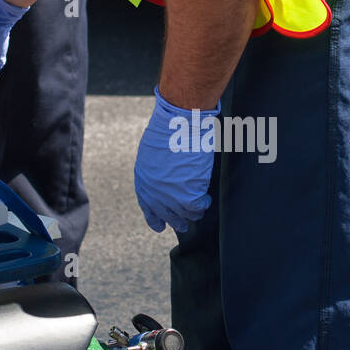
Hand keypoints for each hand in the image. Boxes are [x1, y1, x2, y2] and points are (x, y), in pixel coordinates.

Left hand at [134, 86, 217, 232]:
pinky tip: (207, 199)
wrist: (180, 124)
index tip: (160, 226)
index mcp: (143, 180)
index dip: (155, 218)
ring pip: (185, 214)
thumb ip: (156, 170)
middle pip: (167, 215)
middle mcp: (154, 192)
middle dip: (176, 221)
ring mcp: (171, 195)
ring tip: (200, 207)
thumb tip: (165, 179)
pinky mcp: (188, 195)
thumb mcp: (152, 152)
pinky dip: (204, 204)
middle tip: (183, 225)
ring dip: (193, 212)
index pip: (148, 207)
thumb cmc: (169, 129)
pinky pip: (198, 207)